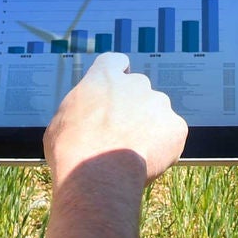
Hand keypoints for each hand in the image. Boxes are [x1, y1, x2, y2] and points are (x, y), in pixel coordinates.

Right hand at [43, 52, 186, 183]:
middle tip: (121, 135)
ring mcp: (159, 103)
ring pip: (157, 113)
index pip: (116, 62)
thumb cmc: (70, 151)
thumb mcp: (61, 122)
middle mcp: (136, 83)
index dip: (117, 77)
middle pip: (139, 91)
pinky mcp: (176, 127)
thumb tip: (81, 121)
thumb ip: (80, 111)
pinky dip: (164, 147)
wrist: (97, 175)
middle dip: (133, 109)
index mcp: (105, 76)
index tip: (115, 92)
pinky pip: (172, 135)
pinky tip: (146, 161)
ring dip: (149, 128)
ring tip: (132, 154)